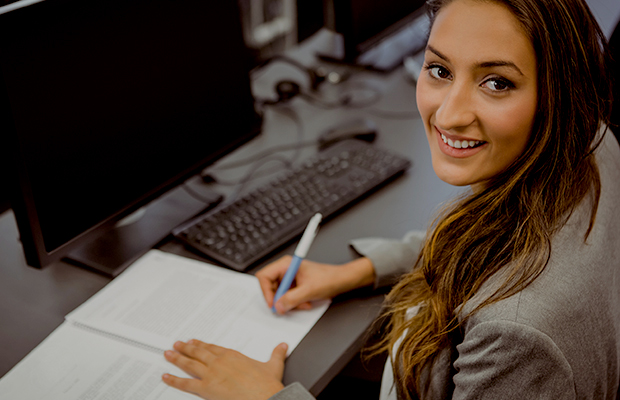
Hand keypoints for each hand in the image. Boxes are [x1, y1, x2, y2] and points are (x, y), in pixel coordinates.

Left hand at [162, 340, 285, 399]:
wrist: (265, 397)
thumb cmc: (267, 384)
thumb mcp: (274, 365)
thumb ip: (277, 354)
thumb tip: (282, 346)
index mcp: (233, 356)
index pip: (213, 348)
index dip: (202, 345)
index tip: (194, 341)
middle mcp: (219, 362)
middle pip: (198, 353)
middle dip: (186, 348)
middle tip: (176, 344)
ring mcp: (211, 374)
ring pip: (189, 364)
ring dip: (177, 358)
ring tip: (168, 354)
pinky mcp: (206, 388)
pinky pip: (185, 384)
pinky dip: (173, 380)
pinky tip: (165, 376)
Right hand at [256, 256, 375, 313]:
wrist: (342, 280)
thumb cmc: (329, 278)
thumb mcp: (309, 290)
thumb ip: (292, 299)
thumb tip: (278, 306)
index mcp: (287, 264)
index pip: (264, 276)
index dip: (266, 291)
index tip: (273, 303)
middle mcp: (286, 270)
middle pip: (270, 287)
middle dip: (280, 299)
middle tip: (287, 306)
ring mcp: (290, 278)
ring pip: (279, 294)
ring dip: (289, 302)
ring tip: (301, 303)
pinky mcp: (294, 285)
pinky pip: (287, 297)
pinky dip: (294, 303)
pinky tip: (304, 302)